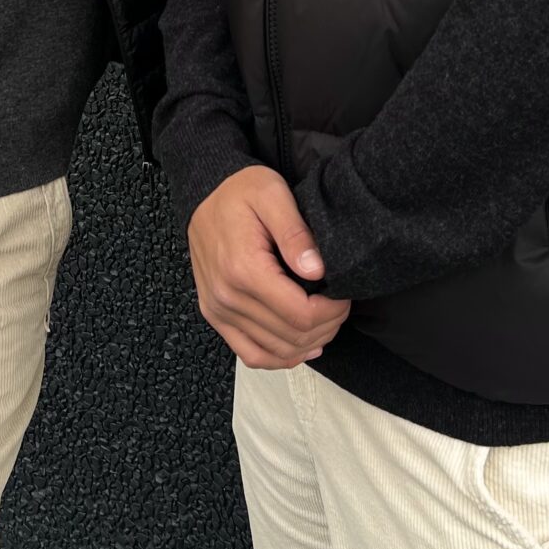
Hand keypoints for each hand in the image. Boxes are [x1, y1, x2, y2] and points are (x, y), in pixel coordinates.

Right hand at [187, 165, 350, 369]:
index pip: (300, 315)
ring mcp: (217, 310)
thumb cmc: (240, 191)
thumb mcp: (273, 195)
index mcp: (243, 270)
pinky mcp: (214, 314)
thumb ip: (296, 234)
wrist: (203, 193)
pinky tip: (300, 347)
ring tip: (326, 323)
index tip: (345, 296)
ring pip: (273, 352)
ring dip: (306, 345)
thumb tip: (318, 272)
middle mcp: (226, 297)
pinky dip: (278, 357)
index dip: (331, 313)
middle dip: (325, 327)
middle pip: (290, 337)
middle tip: (341, 307)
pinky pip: (249, 354)